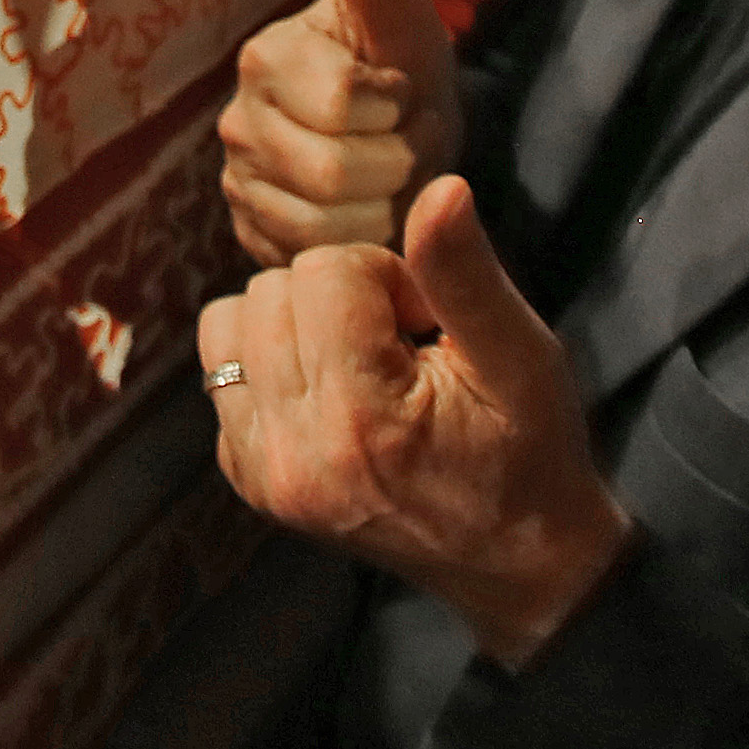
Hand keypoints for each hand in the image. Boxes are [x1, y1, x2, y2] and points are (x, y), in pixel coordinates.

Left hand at [201, 175, 631, 670]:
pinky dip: (269, 367)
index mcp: (361, 420)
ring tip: (363, 369)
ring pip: (230, 323)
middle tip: (402, 352)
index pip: (326, 269)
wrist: (515, 563)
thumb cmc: (528, 451)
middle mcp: (293, 455)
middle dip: (339, 300)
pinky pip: (220, 372)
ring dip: (294, 327)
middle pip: (272, 291)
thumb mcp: (520, 355)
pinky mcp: (248, 482)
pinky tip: (333, 398)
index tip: (427, 329)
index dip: (387, 280)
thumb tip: (440, 186)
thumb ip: (465, 271)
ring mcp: (263, 475)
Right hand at [219, 0, 461, 264]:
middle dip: (397, 165)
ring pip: (323, 227)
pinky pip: (311, 262)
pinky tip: (363, 216)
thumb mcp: (404, 15)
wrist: (408, 144)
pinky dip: (354, 248)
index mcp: (266, 56)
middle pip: (334, 173)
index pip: (347, 105)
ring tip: (389, 181)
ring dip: (381, 211)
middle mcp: (236, 119)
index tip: (407, 96)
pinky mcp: (250, 237)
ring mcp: (238, 183)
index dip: (402, 110)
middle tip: (407, 144)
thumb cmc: (407, 70)